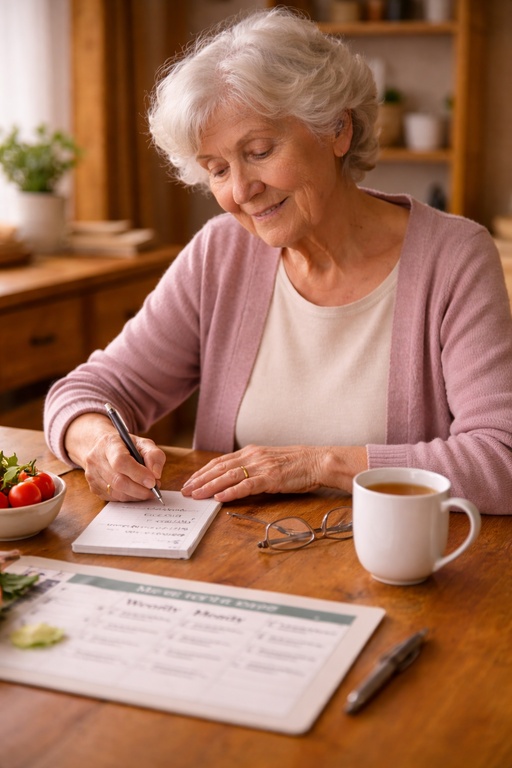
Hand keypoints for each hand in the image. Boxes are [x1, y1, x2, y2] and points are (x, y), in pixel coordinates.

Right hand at [65, 413, 165, 501]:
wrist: (103, 448)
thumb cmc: (126, 446)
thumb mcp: (143, 443)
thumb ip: (154, 455)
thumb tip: (156, 474)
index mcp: (109, 443)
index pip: (121, 461)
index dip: (138, 474)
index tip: (153, 481)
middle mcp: (96, 459)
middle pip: (118, 481)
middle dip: (140, 489)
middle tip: (154, 489)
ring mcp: (92, 474)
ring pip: (116, 493)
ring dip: (136, 495)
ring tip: (148, 491)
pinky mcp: (93, 487)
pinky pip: (113, 498)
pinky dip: (128, 497)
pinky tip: (136, 491)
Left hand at [181, 444, 367, 501]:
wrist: (318, 461)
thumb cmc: (297, 464)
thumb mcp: (269, 462)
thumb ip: (252, 468)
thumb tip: (235, 480)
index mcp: (251, 452)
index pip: (220, 462)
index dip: (202, 472)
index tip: (190, 481)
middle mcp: (252, 456)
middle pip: (219, 468)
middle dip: (200, 480)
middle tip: (185, 491)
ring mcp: (261, 466)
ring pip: (228, 476)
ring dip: (209, 486)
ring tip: (196, 495)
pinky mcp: (271, 478)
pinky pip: (247, 485)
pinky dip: (231, 492)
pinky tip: (220, 498)